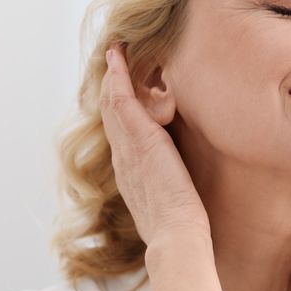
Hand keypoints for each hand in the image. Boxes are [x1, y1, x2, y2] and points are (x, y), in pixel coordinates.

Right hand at [100, 44, 210, 246]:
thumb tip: (179, 192)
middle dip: (111, 87)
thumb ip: (169, 192)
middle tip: (113, 63)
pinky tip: (118, 57)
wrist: (176, 237)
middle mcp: (122, 159)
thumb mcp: (170, 207)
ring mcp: (127, 148)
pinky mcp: (140, 139)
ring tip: (115, 53)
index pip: (119, 136)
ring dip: (112, 75)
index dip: (118, 112)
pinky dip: (118, 76)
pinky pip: (121, 99)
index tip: (120, 95)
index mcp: (129, 175)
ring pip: (111, 103)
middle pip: (110, 115)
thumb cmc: (180, 230)